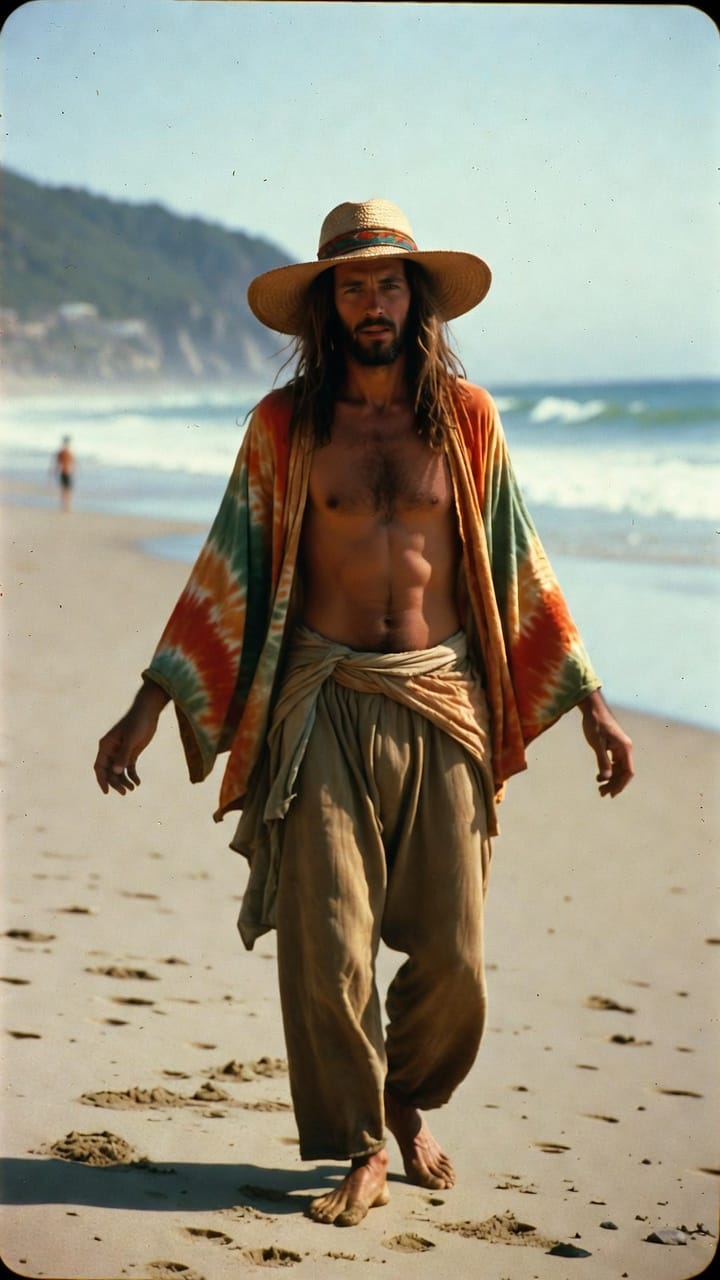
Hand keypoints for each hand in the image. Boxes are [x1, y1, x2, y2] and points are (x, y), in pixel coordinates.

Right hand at [94, 681, 168, 795]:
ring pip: (119, 771)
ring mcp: (121, 752)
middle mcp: (111, 751)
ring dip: (124, 781)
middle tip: (125, 792)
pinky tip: (138, 782)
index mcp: (106, 746)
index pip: (100, 767)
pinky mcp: (131, 753)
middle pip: (110, 772)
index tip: (106, 792)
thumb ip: (123, 755)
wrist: (148, 713)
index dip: (102, 780)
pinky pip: (129, 768)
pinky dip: (132, 776)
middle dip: (116, 783)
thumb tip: (116, 772)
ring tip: (132, 788)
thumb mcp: (131, 740)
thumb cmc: (137, 723)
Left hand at [580, 690, 633, 797]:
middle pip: (623, 772)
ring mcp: (620, 747)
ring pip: (619, 768)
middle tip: (601, 793)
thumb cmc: (595, 723)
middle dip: (614, 784)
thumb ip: (602, 760)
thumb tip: (607, 778)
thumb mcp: (597, 743)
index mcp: (624, 748)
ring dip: (611, 779)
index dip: (621, 784)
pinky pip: (615, 763)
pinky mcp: (614, 746)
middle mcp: (625, 748)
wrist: (592, 708)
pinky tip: (600, 776)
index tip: (611, 794)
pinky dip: (608, 771)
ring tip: (600, 787)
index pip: (628, 772)